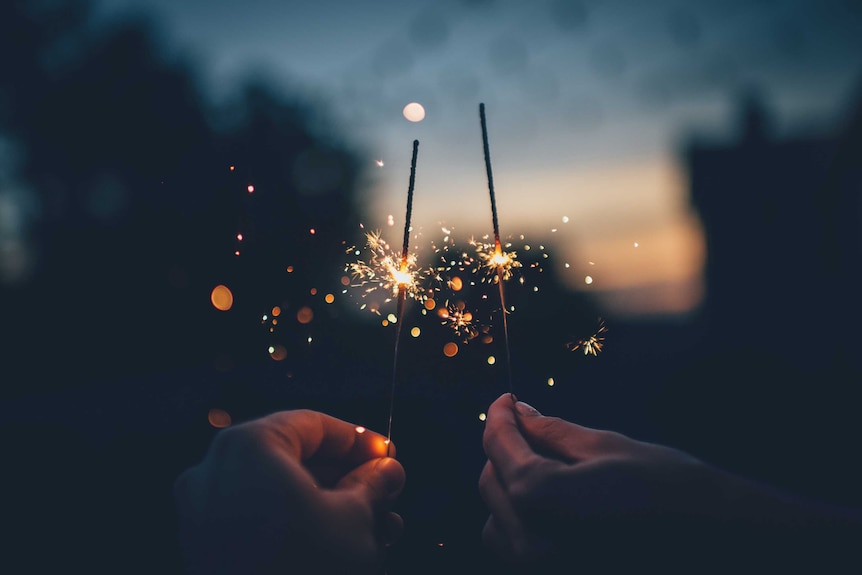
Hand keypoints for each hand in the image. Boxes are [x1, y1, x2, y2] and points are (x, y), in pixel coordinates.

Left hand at [174, 409, 405, 574]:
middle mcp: (215, 471)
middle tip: (385, 492)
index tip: (388, 455)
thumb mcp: (356, 519)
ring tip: (377, 525)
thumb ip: (373, 485)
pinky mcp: (205, 550)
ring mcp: (203, 513)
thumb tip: (387, 470)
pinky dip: (297, 524)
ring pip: (278, 492)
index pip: (313, 425)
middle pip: (294, 458)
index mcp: (249, 446)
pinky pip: (258, 520)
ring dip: (329, 504)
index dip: (358, 439)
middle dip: (346, 477)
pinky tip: (341, 544)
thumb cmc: (306, 569)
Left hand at [478, 393, 861, 571]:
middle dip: (506, 450)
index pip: (499, 447)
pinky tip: (557, 503)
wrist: (723, 543)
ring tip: (547, 466)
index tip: (507, 399)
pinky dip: (525, 522)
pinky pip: (518, 548)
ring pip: (498, 519)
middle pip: (491, 482)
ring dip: (512, 488)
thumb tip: (520, 413)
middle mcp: (531, 544)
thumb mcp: (606, 448)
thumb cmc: (670, 489)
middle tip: (531, 424)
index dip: (499, 416)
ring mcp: (541, 570)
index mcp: (540, 499)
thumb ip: (551, 432)